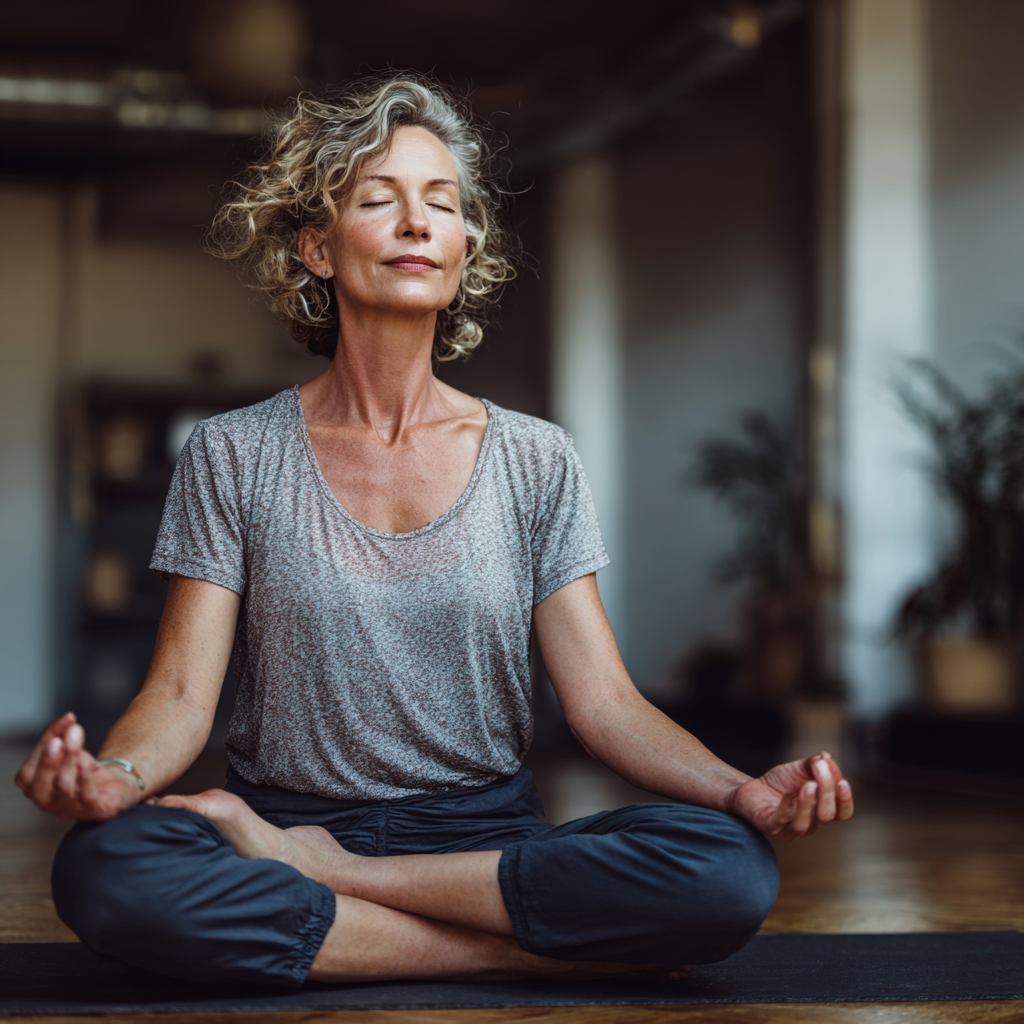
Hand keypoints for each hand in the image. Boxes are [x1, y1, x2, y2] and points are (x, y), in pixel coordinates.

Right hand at [14, 712, 139, 820]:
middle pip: (39, 785)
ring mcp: (69, 809)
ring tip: (77, 737)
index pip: (29, 769)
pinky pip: (86, 795)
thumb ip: (64, 736)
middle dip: (47, 761)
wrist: (115, 786)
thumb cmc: (85, 770)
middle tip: (58, 740)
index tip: (66, 720)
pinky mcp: (93, 811)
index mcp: (34, 788)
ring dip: (70, 759)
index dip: (43, 743)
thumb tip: (68, 719)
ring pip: (64, 786)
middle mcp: (47, 802)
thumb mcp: (70, 751)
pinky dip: (85, 776)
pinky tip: (86, 760)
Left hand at [728, 752, 853, 840]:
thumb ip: (814, 764)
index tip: (842, 782)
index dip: (845, 800)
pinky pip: (781, 821)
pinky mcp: (770, 827)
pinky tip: (788, 792)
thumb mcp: (799, 769)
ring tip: (808, 784)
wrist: (752, 788)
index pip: (842, 813)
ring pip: (805, 824)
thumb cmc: (781, 782)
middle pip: (827, 815)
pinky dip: (786, 807)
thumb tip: (826, 757)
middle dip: (826, 792)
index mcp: (821, 811)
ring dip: (809, 803)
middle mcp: (810, 824)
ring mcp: (790, 829)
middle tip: (820, 769)